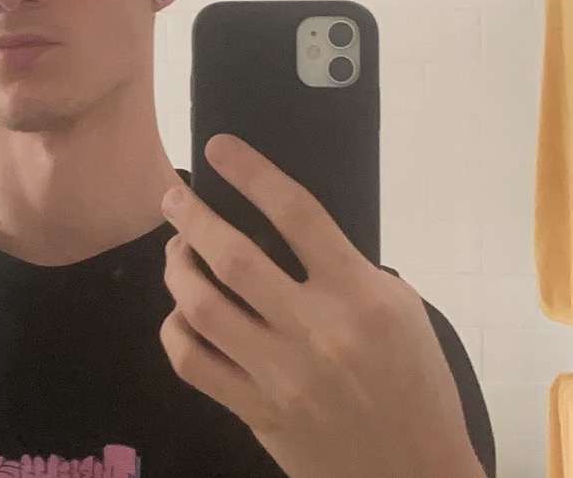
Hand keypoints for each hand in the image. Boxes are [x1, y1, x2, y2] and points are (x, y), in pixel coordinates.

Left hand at [159, 134, 483, 477]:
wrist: (416, 477)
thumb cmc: (415, 383)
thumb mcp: (401, 310)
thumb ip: (345, 266)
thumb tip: (282, 224)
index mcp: (359, 296)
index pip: (297, 214)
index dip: (252, 172)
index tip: (218, 146)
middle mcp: (316, 331)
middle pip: (233, 256)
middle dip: (191, 216)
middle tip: (174, 196)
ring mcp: (281, 376)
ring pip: (200, 306)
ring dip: (176, 267)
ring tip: (176, 249)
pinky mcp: (257, 413)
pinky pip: (193, 363)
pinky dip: (174, 330)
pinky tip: (179, 313)